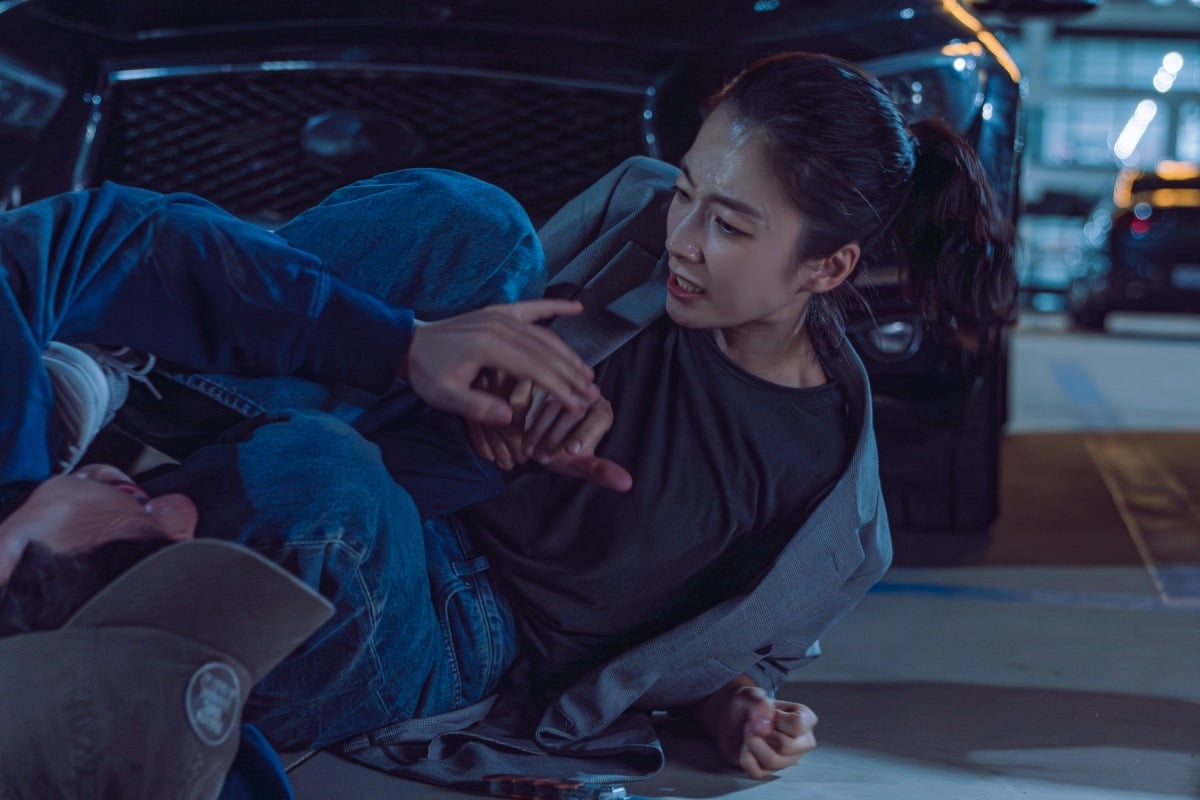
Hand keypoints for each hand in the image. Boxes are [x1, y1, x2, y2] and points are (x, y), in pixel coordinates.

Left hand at [401, 300, 599, 425]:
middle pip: (547, 352)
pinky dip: (556, 306)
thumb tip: (510, 418)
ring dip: (569, 353)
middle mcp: (500, 326)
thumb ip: (477, 407)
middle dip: (572, 374)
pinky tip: (577, 307)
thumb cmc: (428, 373)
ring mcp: (501, 316)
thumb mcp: (445, 397)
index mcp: (490, 347)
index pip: (536, 369)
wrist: (409, 344)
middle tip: (592, 393)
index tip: (578, 405)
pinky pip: (534, 307)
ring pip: (546, 334)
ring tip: (587, 373)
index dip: (560, 389)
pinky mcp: (499, 311)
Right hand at [467, 377, 631, 491]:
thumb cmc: (562, 453)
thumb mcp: (579, 464)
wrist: (535, 440)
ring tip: (530, 449)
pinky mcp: (537, 379)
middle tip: (543, 456)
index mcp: (601, 410)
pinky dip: (521, 413)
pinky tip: (516, 432)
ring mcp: (560, 383)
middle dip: (556, 435)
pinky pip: (529, 391)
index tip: (570, 450)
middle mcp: (585, 392)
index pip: (599, 417)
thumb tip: (627, 484)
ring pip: (549, 400)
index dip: (585, 434)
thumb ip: (601, 471)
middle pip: (572, 409)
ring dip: (538, 428)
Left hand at [696, 679, 817, 779]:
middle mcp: (802, 742)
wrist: (731, 718)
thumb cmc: (748, 706)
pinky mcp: (771, 771)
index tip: (766, 714)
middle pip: (785, 746)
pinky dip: (745, 758)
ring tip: (747, 733)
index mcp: (805, 719)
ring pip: (772, 761)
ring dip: (752, 745)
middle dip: (761, 733)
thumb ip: (758, 701)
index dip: (775, 720)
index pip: (797, 725)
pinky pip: (758, 771)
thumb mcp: (750, 695)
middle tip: (751, 724)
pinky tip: (745, 747)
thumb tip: (766, 722)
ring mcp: (788, 759)